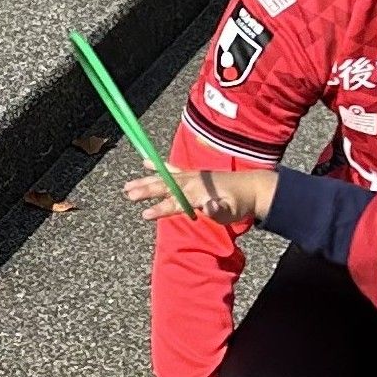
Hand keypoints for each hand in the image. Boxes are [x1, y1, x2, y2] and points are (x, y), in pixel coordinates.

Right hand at [125, 165, 272, 228]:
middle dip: (145, 190)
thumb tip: (208, 207)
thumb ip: (218, 211)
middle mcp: (192, 181)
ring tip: (126, 186)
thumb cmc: (239, 204)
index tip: (145, 213)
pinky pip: (172, 168)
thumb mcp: (231, 212)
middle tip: (128, 194)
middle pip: (164, 186)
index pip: (175, 201)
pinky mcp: (193, 174)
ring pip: (163, 178)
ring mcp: (191, 176)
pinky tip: (144, 162)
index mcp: (198, 192)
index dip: (160, 208)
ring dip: (145, 181)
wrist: (250, 188)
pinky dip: (158, 165)